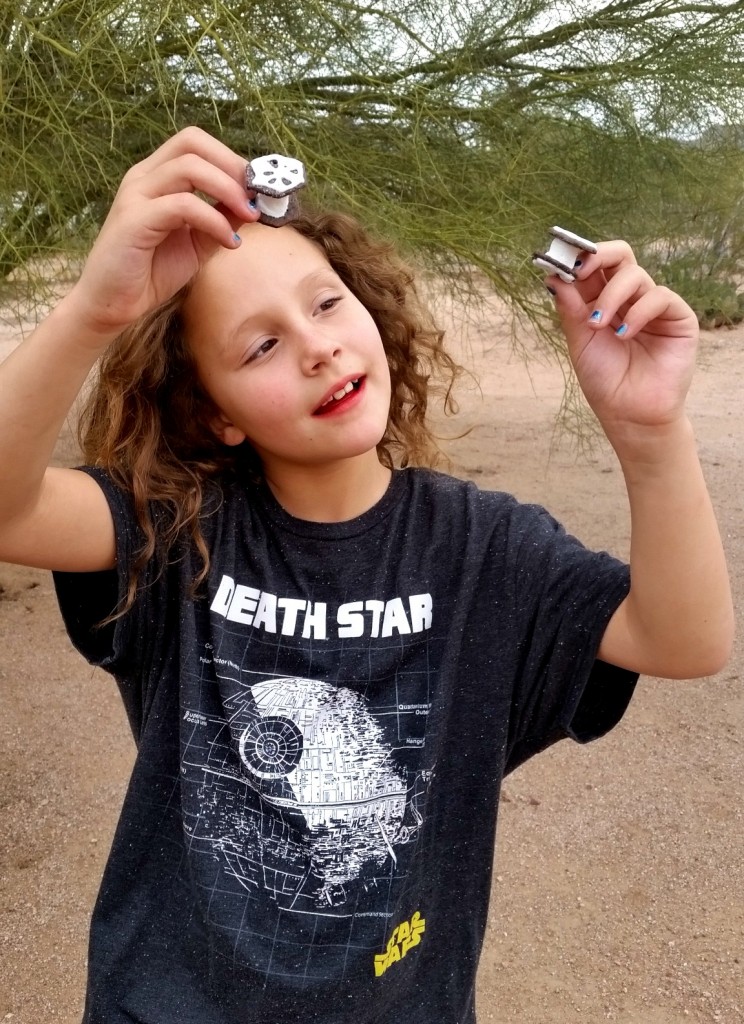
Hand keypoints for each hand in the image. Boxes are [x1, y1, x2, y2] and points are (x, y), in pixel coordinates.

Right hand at [65, 126, 258, 340]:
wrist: (113, 304)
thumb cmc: (151, 272)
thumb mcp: (198, 242)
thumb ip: (222, 219)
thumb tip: (254, 204)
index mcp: (157, 177)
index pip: (196, 144)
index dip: (231, 158)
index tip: (258, 187)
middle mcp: (144, 177)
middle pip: (192, 142)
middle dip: (233, 165)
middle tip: (257, 195)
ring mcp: (136, 195)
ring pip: (189, 168)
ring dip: (228, 189)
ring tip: (250, 217)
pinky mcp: (134, 220)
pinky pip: (182, 206)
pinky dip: (213, 219)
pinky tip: (229, 241)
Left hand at [547, 241, 698, 446]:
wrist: (629, 414)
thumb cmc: (604, 380)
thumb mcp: (579, 342)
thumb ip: (570, 308)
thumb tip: (553, 277)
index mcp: (602, 301)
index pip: (594, 267)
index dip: (579, 257)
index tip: (559, 260)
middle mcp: (628, 298)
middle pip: (620, 256)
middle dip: (598, 256)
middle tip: (580, 270)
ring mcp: (653, 306)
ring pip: (635, 275)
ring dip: (611, 297)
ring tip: (597, 324)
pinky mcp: (678, 317)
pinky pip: (659, 297)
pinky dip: (638, 312)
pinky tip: (625, 335)